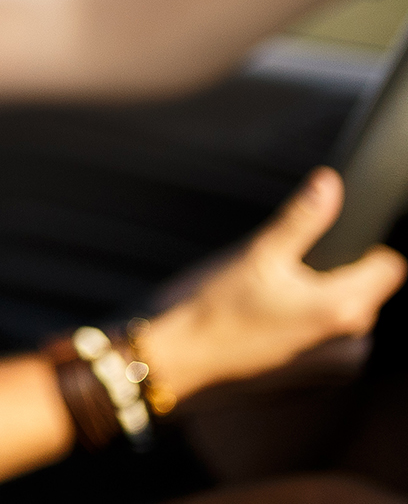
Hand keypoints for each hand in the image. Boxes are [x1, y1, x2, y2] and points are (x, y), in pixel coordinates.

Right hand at [138, 168, 403, 399]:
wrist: (178, 360)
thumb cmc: (213, 310)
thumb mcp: (257, 253)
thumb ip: (301, 218)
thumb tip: (328, 184)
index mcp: (343, 307)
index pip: (390, 266)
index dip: (363, 247)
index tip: (328, 245)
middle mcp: (349, 343)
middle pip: (365, 291)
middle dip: (333, 276)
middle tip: (282, 273)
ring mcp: (333, 367)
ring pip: (346, 317)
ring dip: (320, 304)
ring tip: (270, 301)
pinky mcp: (314, 381)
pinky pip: (327, 343)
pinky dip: (306, 330)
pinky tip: (267, 324)